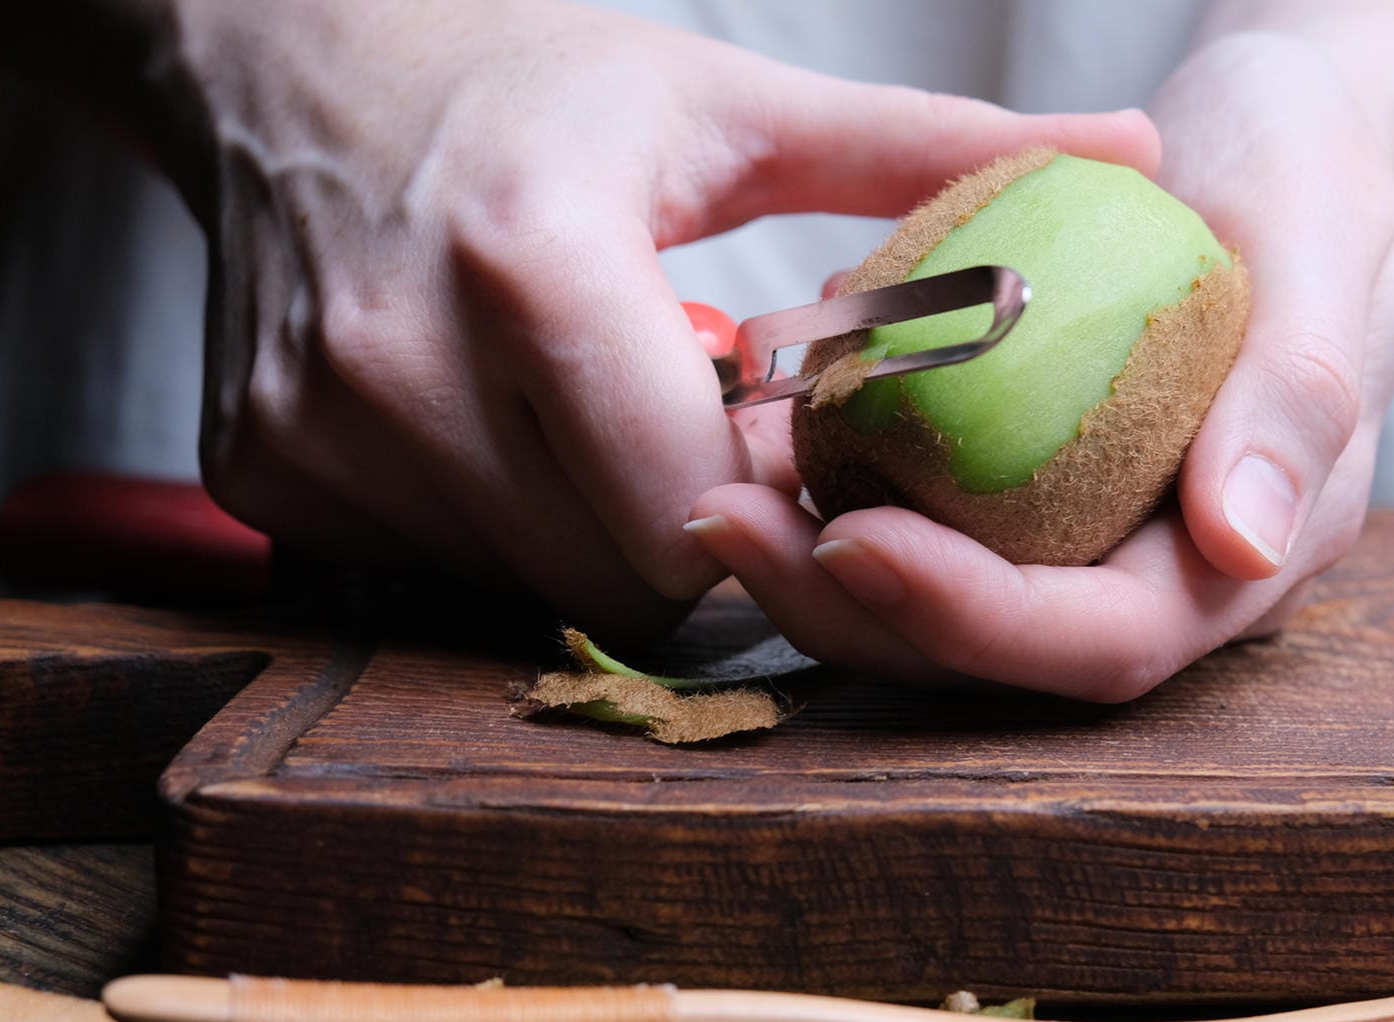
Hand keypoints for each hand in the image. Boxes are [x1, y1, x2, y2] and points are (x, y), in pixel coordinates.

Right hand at [171, 0, 1156, 642]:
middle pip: (618, 574)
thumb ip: (924, 154)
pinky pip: (434, 574)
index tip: (790, 440)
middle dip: (695, 531)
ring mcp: (315, 430)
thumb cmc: (534, 85)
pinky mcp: (262, 474)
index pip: (696, 500)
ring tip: (608, 416)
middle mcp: (400, 359)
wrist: (292, 60)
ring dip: (597, 533)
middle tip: (706, 434)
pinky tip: (509, 431)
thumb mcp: (730, 108)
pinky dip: (501, 529)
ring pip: (529, 589)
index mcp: (534, 258)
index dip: (771, 495)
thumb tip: (1131, 156)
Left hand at [688, 33, 1393, 698]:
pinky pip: (926, 519)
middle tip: (723, 520)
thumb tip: (1243, 545)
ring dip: (818, 566)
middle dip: (855, 607)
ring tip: (714, 492)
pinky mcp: (1030, 488)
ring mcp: (1090, 534)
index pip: (1108, 637)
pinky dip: (836, 489)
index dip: (976, 616)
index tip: (850, 540)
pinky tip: (756, 434)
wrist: (1269, 128)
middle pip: (998, 652)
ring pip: (941, 604)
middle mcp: (1163, 570)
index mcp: (1253, 550)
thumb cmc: (1309, 164)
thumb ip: (1299, 390)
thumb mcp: (1326, 239)